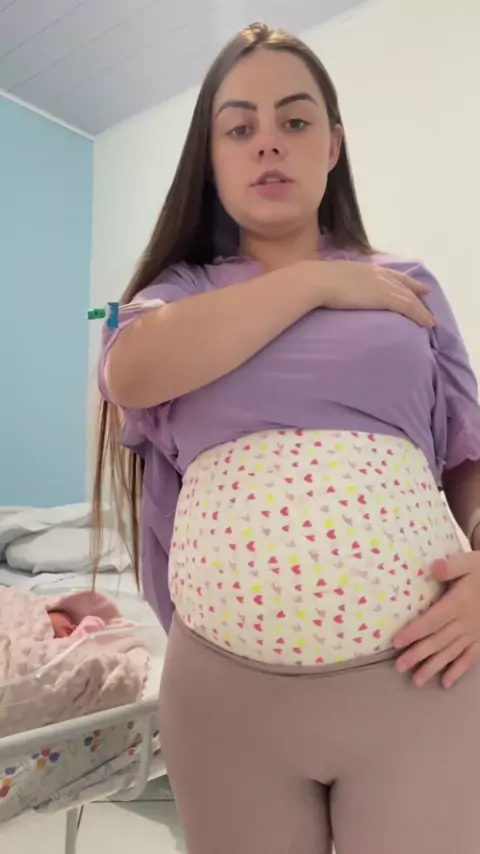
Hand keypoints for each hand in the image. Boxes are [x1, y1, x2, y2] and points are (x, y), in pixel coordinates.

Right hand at [315, 260, 435, 327]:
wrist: (317, 281)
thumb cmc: (317, 282)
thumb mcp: (333, 279)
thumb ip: (340, 284)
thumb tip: (335, 292)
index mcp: (366, 269)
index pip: (391, 275)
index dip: (404, 280)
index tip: (414, 285)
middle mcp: (378, 274)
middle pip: (404, 284)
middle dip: (416, 292)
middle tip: (427, 299)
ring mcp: (383, 285)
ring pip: (409, 297)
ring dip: (421, 310)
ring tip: (430, 320)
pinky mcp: (385, 297)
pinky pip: (409, 307)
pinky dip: (420, 315)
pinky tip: (426, 323)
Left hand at [393, 555, 479, 687]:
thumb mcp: (471, 562)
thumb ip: (452, 566)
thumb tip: (433, 568)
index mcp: (458, 603)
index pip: (432, 621)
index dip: (414, 632)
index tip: (396, 642)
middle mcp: (465, 623)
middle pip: (438, 641)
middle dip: (417, 655)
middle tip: (398, 667)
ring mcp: (474, 634)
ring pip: (451, 653)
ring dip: (433, 667)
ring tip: (416, 681)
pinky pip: (470, 658)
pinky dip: (458, 670)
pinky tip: (446, 683)